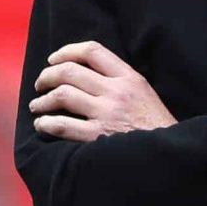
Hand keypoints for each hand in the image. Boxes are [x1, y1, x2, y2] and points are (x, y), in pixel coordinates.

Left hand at [30, 41, 176, 141]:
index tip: (53, 60)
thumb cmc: (154, 125)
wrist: (168, 154)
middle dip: (47, 76)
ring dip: (43, 100)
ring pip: (62, 95)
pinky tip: (42, 125)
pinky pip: (62, 125)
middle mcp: (117, 91)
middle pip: (70, 71)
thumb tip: (84, 72)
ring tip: (38, 106)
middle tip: (40, 85)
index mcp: (129, 77)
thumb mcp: (144, 92)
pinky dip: (46, 123)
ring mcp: (107, 114)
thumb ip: (119, 80)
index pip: (92, 50)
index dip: (66, 52)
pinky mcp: (98, 137)